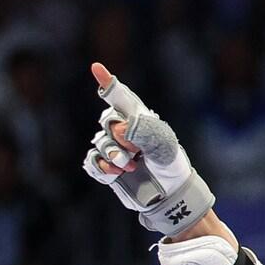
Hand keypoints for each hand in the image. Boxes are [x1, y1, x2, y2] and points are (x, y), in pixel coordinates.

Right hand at [82, 62, 215, 235]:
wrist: (169, 196)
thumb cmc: (171, 167)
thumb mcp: (164, 147)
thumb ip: (145, 132)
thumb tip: (121, 128)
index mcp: (140, 120)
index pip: (121, 97)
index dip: (107, 82)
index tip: (96, 67)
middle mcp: (124, 131)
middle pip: (107, 121)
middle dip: (120, 136)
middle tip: (137, 151)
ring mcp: (114, 148)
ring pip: (101, 143)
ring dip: (115, 156)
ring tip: (131, 166)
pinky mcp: (107, 167)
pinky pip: (93, 161)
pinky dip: (103, 168)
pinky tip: (117, 174)